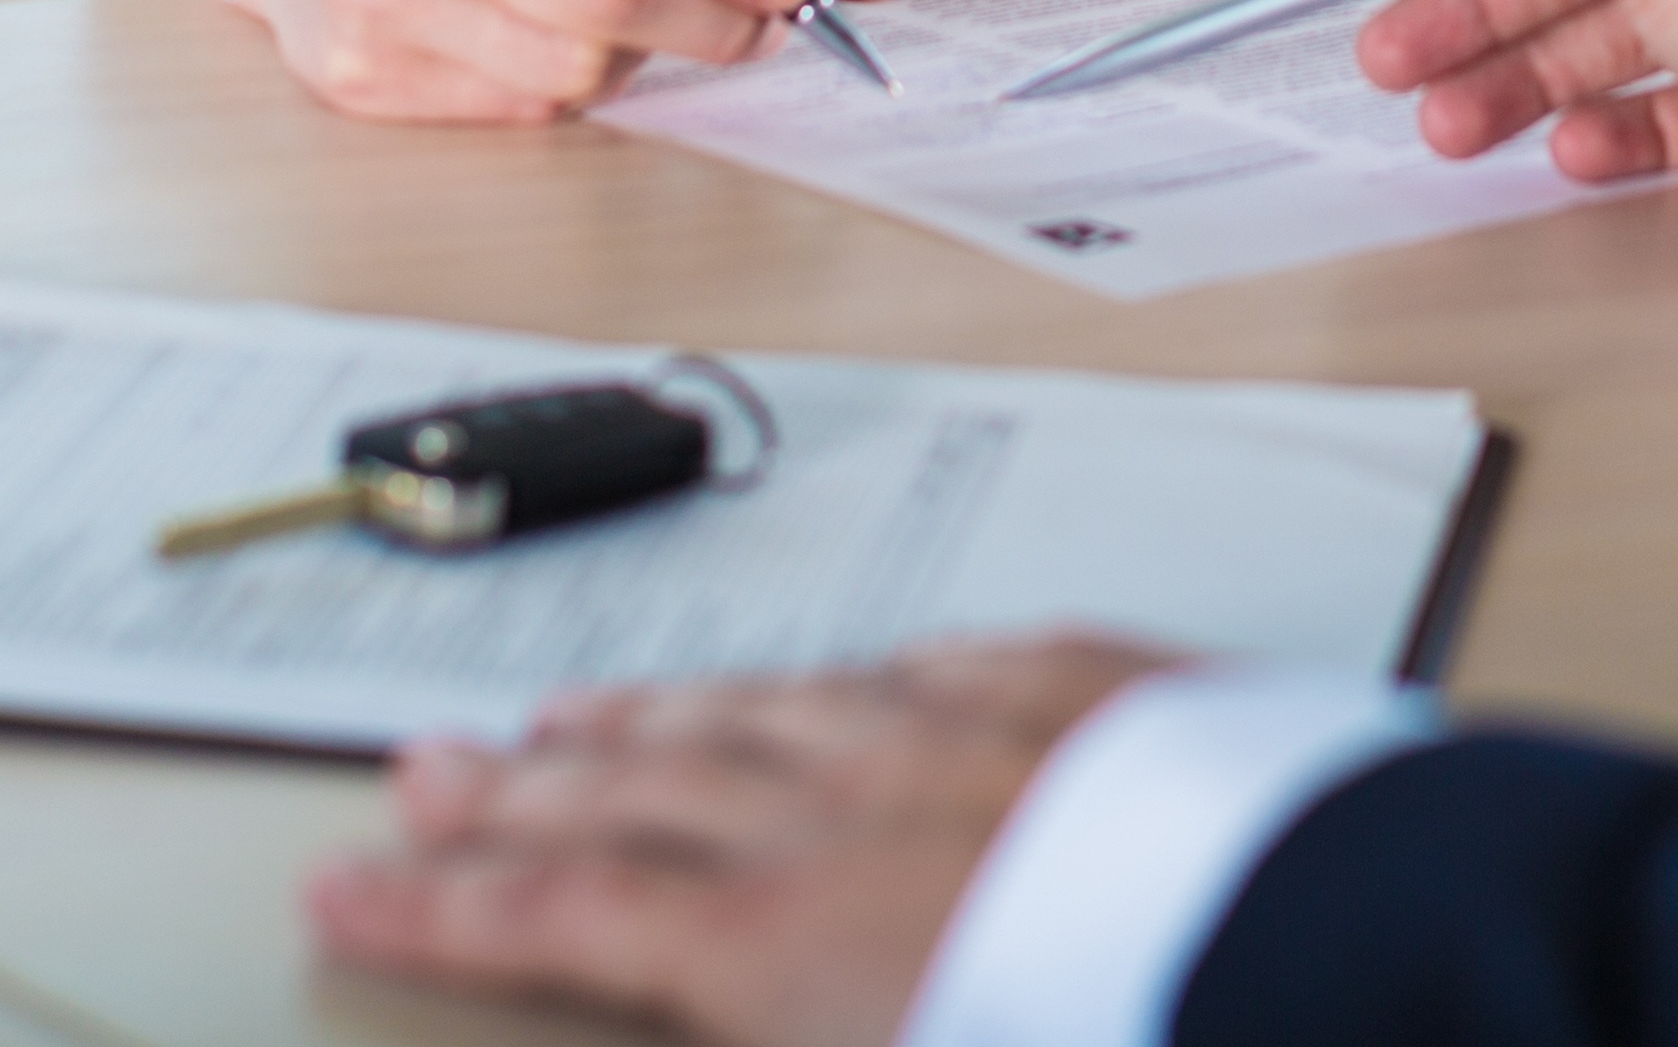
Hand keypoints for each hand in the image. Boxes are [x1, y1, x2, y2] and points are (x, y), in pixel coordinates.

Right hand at [310, 634, 1170, 1044]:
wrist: (1338, 960)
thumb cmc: (1121, 1040)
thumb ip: (776, 1026)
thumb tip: (717, 999)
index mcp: (783, 948)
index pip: (559, 920)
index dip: (436, 909)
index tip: (339, 888)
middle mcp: (850, 816)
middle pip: (635, 796)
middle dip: (509, 794)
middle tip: (420, 771)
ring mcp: (972, 735)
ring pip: (771, 711)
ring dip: (657, 717)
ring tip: (578, 714)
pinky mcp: (1095, 695)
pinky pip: (938, 667)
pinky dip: (855, 676)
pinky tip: (841, 672)